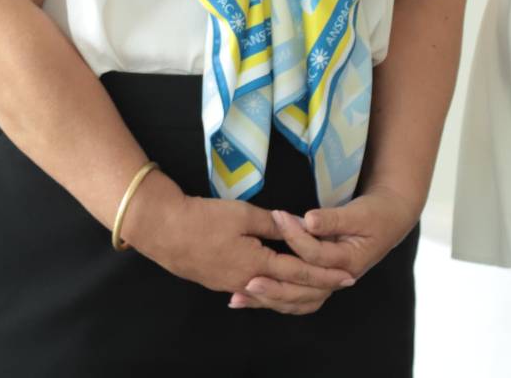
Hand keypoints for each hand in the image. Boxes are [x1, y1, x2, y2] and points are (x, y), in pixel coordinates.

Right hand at [118, 174, 352, 310]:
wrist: (163, 230)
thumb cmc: (203, 218)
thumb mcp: (242, 213)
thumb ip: (273, 223)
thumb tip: (296, 225)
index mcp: (257, 264)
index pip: (301, 272)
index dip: (326, 273)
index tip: (348, 275)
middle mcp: (248, 281)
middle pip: (291, 292)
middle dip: (319, 287)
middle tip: (342, 284)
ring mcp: (232, 285)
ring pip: (273, 296)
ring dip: (296, 294)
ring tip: (315, 290)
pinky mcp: (219, 282)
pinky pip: (255, 294)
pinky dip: (272, 294)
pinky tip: (276, 292)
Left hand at [224, 188, 420, 313]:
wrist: (388, 221)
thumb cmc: (374, 215)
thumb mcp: (358, 213)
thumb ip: (333, 218)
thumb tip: (309, 220)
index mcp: (348, 262)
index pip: (315, 255)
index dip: (295, 236)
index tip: (277, 216)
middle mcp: (337, 279)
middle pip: (303, 291)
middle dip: (273, 286)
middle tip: (247, 280)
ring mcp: (328, 284)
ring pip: (297, 301)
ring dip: (268, 300)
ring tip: (239, 296)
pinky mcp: (319, 282)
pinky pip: (296, 298)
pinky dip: (274, 300)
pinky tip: (250, 297)